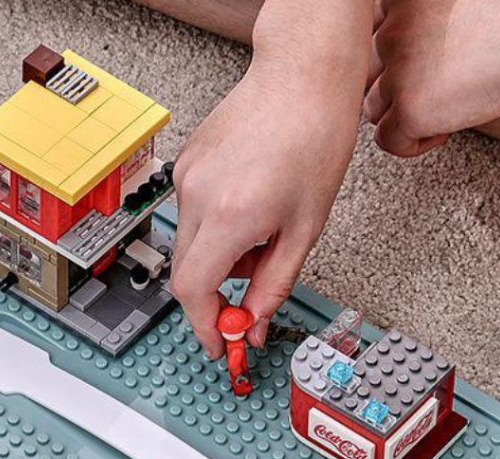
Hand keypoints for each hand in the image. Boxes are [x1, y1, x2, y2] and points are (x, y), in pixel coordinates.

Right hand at [171, 55, 362, 357]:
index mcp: (229, 216)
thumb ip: (275, 284)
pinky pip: (192, 217)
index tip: (219, 344)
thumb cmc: (313, 137)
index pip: (193, 292)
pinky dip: (217, 231)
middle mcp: (198, 197)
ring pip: (190, 247)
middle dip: (217, 295)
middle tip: (250, 298)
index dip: (204, 326)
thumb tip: (253, 323)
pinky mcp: (186, 165)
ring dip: (220, 260)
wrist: (301, 75)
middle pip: (187, 274)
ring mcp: (186, 178)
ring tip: (262, 236)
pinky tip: (249, 209)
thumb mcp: (305, 228)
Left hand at [365, 0, 499, 156]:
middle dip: (399, 83)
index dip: (400, 50)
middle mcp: (391, 30)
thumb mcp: (458, 0)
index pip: (377, 30)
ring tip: (439, 113)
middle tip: (436, 89)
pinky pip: (388, 139)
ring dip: (400, 114)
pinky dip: (409, 143)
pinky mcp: (410, 108)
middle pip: (371, 68)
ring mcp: (397, 71)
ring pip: (373, 105)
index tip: (433, 58)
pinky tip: (443, 133)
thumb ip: (432, 14)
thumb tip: (425, 53)